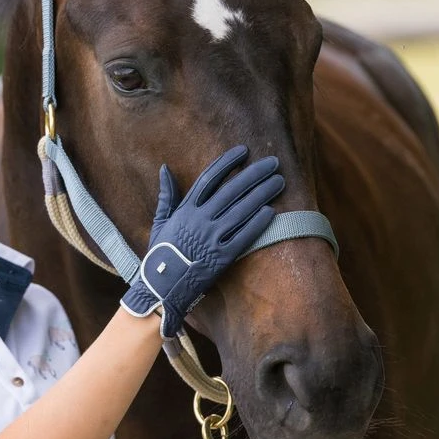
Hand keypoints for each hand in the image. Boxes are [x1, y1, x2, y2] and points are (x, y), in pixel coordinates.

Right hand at [120, 146, 283, 337]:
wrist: (161, 287)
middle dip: (254, 174)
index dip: (228, 163)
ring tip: (279, 182)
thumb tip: (165, 168)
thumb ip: (166, 195)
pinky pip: (243, 237)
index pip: (210, 178)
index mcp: (185, 210)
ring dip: (262, 194)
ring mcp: (211, 239)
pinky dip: (258, 224)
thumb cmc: (161, 254)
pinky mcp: (221, 258)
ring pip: (241, 210)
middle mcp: (199, 220)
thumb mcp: (160, 222)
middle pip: (231, 190)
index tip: (244, 151)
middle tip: (273, 163)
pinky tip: (272, 212)